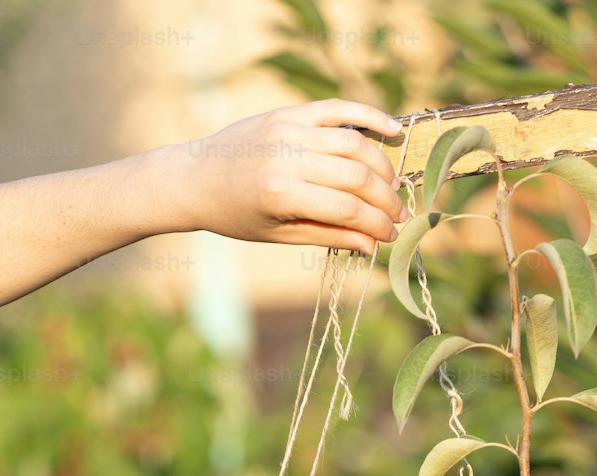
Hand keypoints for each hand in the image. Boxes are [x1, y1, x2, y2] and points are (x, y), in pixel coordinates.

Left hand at [182, 98, 408, 252]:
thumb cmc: (236, 215)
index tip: (393, 235)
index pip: (346, 209)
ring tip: (391, 187)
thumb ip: (327, 236)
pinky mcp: (289, 112)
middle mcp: (287, 157)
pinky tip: (392, 130)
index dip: (376, 224)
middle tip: (400, 215)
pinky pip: (338, 108)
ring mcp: (289, 129)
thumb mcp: (279, 234)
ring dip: (381, 166)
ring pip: (353, 143)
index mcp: (282, 195)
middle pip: (355, 176)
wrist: (196, 178)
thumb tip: (371, 245)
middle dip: (385, 199)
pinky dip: (369, 116)